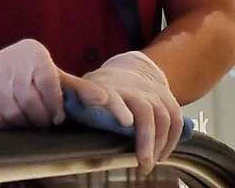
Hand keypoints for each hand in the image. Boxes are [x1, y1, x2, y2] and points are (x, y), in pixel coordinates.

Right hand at [0, 38, 103, 132]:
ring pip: (17, 113)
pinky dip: (11, 125)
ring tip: (30, 118)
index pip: (48, 80)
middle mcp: (12, 62)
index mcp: (33, 53)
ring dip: (27, 122)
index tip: (58, 117)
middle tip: (46, 120)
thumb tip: (105, 100)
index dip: (55, 103)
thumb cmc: (28, 78)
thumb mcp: (53, 77)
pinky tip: (13, 118)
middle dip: (42, 117)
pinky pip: (2, 120)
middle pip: (32, 101)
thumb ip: (79, 88)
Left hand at [84, 51, 181, 174]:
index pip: (114, 96)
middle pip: (146, 110)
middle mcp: (135, 88)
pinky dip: (172, 140)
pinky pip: (176, 119)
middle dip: (146, 138)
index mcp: (108, 88)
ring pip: (164, 116)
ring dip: (160, 144)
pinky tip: (162, 156)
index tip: (125, 123)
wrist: (129, 69)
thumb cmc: (101, 89)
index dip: (120, 108)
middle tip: (142, 164)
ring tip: (150, 163)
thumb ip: (76, 103)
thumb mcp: (83, 91)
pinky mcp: (167, 97)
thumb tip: (58, 120)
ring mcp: (153, 92)